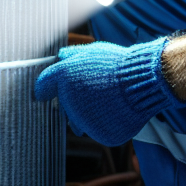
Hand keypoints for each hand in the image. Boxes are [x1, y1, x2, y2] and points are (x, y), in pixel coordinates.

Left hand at [34, 37, 180, 145]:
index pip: (43, 86)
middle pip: (63, 108)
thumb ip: (72, 55)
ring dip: (89, 115)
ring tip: (108, 100)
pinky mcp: (102, 135)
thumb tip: (59, 56)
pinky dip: (106, 124)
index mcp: (65, 77)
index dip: (43, 89)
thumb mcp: (94, 51)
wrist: (142, 81)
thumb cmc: (118, 64)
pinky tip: (117, 111)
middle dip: (72, 103)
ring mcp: (86, 121)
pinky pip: (99, 131)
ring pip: (81, 122)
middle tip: (92, 94)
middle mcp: (70, 101)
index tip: (43, 93)